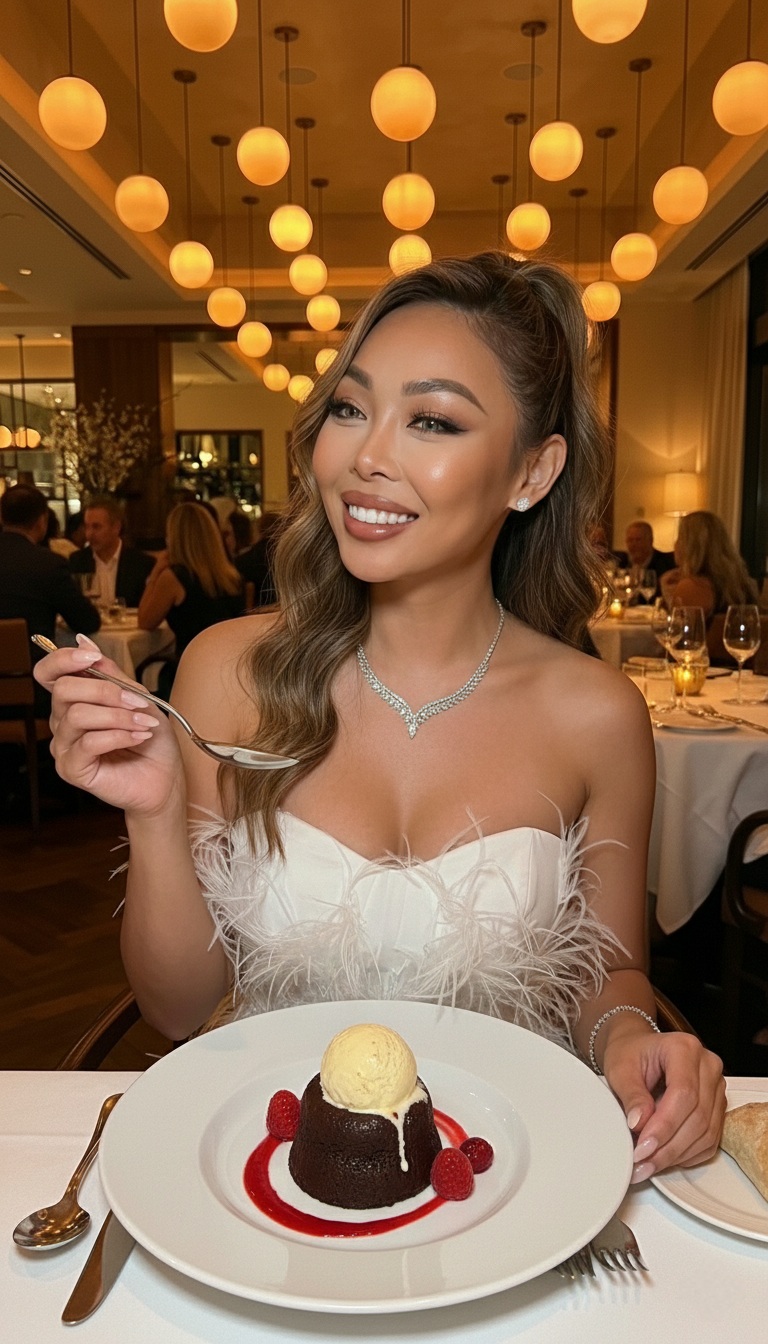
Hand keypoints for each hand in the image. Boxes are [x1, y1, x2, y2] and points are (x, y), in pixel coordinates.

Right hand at [34, 639, 183, 818]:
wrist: (165, 779)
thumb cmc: (151, 741)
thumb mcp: (137, 697)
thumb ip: (110, 672)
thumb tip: (83, 640)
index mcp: (74, 701)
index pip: (49, 673)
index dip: (65, 659)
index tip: (94, 657)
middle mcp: (63, 722)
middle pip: (64, 690)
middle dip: (105, 690)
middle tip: (136, 701)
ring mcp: (65, 746)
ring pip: (78, 715)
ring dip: (118, 715)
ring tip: (144, 723)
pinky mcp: (72, 769)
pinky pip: (89, 743)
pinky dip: (119, 735)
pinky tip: (138, 737)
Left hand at [602, 1029, 725, 1181]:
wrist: (638, 1051)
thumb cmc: (630, 1054)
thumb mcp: (620, 1070)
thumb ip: (631, 1095)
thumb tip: (639, 1124)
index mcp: (685, 1049)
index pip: (684, 1094)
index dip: (664, 1125)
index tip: (642, 1146)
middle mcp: (708, 1066)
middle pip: (698, 1116)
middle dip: (668, 1146)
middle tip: (642, 1162)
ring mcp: (716, 1088)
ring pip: (706, 1132)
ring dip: (677, 1155)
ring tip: (648, 1165)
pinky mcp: (717, 1108)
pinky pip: (709, 1140)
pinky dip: (687, 1155)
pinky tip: (664, 1158)